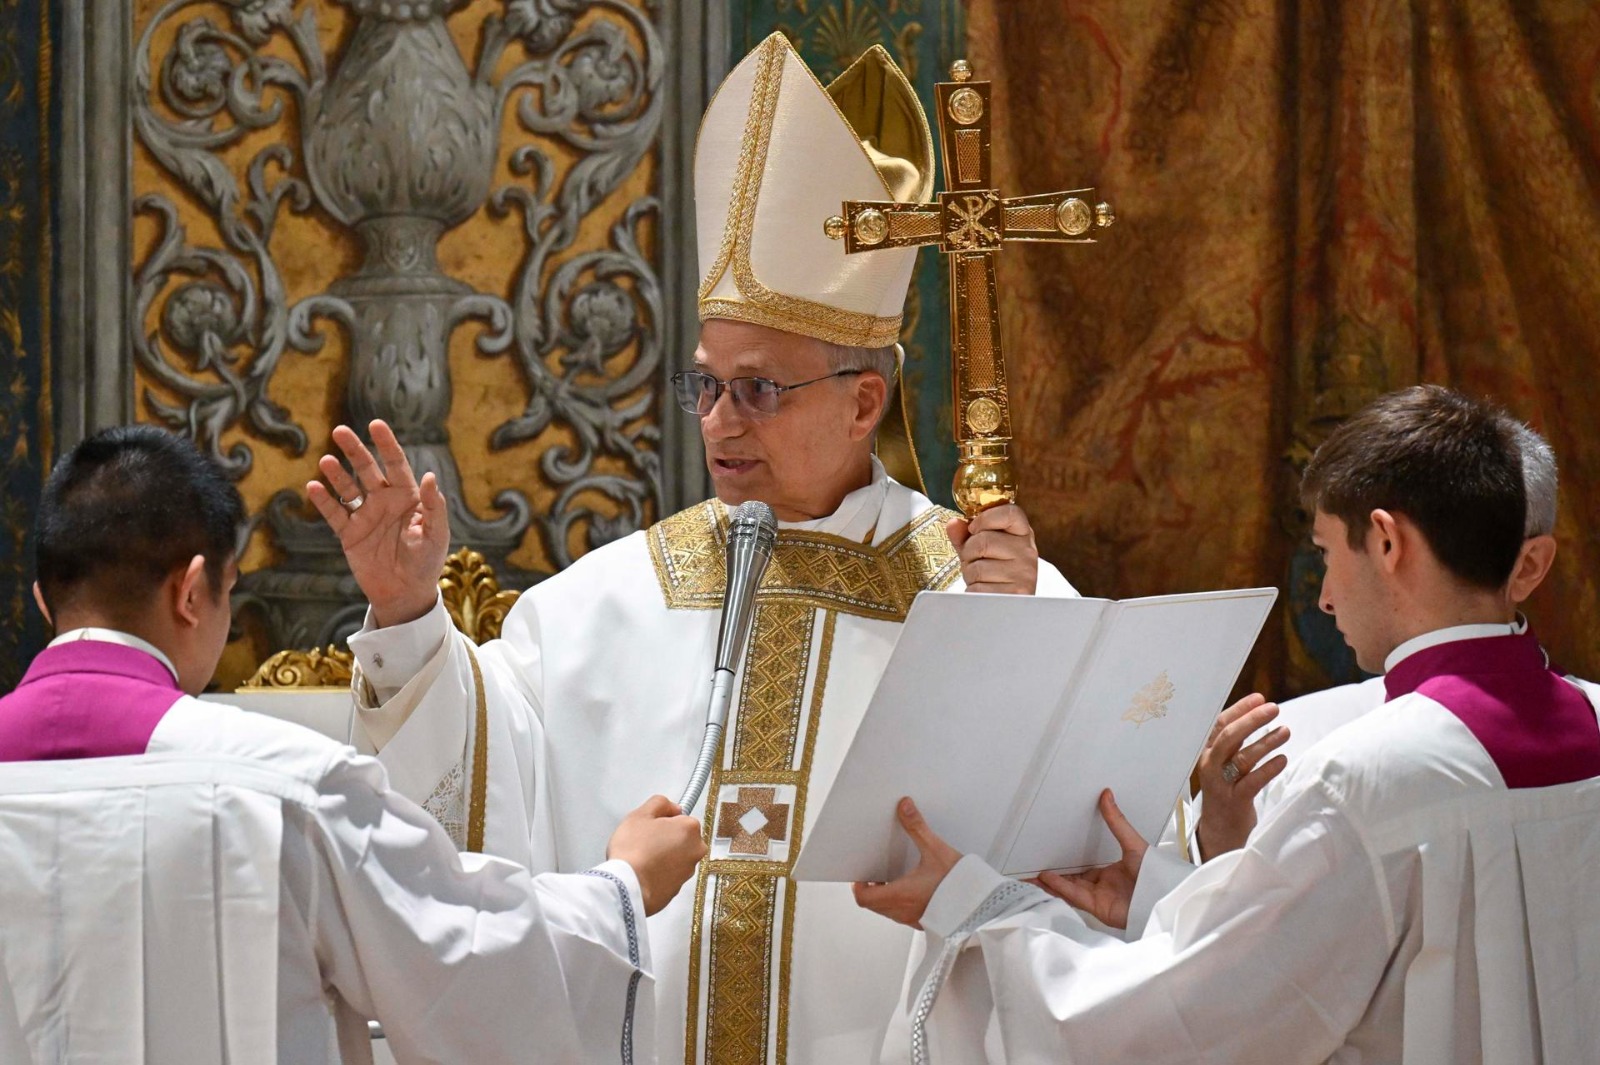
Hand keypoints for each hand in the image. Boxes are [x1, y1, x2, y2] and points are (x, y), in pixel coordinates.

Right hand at [307, 420, 449, 627]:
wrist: (406, 593)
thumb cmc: (427, 562)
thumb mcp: (435, 534)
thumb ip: (434, 506)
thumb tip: (429, 476)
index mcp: (408, 497)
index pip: (396, 464)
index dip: (386, 444)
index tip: (375, 424)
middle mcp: (384, 501)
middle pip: (367, 469)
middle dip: (355, 450)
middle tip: (340, 431)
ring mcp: (365, 516)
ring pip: (348, 488)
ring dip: (337, 474)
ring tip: (326, 461)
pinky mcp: (350, 534)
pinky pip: (334, 514)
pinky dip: (324, 502)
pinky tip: (313, 487)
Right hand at [606, 795, 706, 915]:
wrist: (627, 888)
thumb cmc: (633, 852)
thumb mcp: (640, 814)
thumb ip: (659, 803)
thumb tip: (670, 807)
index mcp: (690, 829)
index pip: (681, 817)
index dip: (663, 820)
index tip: (651, 825)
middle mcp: (695, 851)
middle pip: (681, 837)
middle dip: (665, 838)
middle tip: (644, 841)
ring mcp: (687, 872)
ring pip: (676, 857)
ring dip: (663, 855)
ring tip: (641, 857)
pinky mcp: (677, 889)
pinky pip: (669, 874)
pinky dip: (659, 872)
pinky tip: (643, 871)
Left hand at [853, 798, 960, 928]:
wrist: (982, 907)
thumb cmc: (960, 885)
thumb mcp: (935, 850)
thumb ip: (917, 828)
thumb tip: (904, 807)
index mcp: (900, 895)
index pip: (863, 897)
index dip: (858, 885)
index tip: (862, 873)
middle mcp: (903, 911)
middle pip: (873, 905)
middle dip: (870, 889)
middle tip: (875, 873)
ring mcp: (914, 920)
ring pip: (887, 912)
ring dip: (884, 897)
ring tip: (893, 879)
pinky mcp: (926, 922)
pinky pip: (903, 915)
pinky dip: (900, 903)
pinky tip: (912, 889)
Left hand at [948, 504, 1039, 594]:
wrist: (1009, 604)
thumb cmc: (994, 573)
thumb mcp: (980, 550)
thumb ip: (965, 535)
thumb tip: (953, 523)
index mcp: (1022, 534)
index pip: (1010, 513)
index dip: (985, 518)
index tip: (974, 528)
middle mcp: (1027, 551)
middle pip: (984, 541)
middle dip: (969, 553)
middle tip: (975, 561)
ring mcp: (1024, 574)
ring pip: (978, 568)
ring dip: (969, 574)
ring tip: (980, 578)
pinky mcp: (1015, 595)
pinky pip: (978, 589)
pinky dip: (973, 592)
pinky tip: (983, 591)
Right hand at [1031, 789, 1145, 929]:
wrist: (1164, 898)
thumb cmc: (1155, 874)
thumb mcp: (1133, 843)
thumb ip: (1117, 822)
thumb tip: (1107, 795)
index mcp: (1111, 871)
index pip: (1083, 867)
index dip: (1066, 862)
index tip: (1050, 853)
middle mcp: (1102, 886)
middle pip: (1071, 879)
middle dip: (1052, 875)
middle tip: (1032, 867)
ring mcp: (1099, 898)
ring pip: (1069, 889)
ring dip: (1050, 882)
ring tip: (1029, 875)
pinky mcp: (1098, 909)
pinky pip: (1075, 897)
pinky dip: (1061, 888)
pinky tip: (1046, 879)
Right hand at [1194, 693, 1289, 860]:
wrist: (1218, 832)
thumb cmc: (1226, 792)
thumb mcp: (1224, 765)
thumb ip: (1234, 744)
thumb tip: (1254, 715)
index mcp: (1207, 753)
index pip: (1220, 724)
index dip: (1240, 709)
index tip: (1259, 698)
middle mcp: (1210, 766)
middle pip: (1229, 737)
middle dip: (1252, 720)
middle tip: (1274, 709)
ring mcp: (1221, 784)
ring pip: (1242, 758)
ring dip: (1266, 742)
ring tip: (1285, 731)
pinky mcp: (1234, 801)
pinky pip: (1253, 781)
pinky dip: (1268, 769)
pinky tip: (1282, 759)